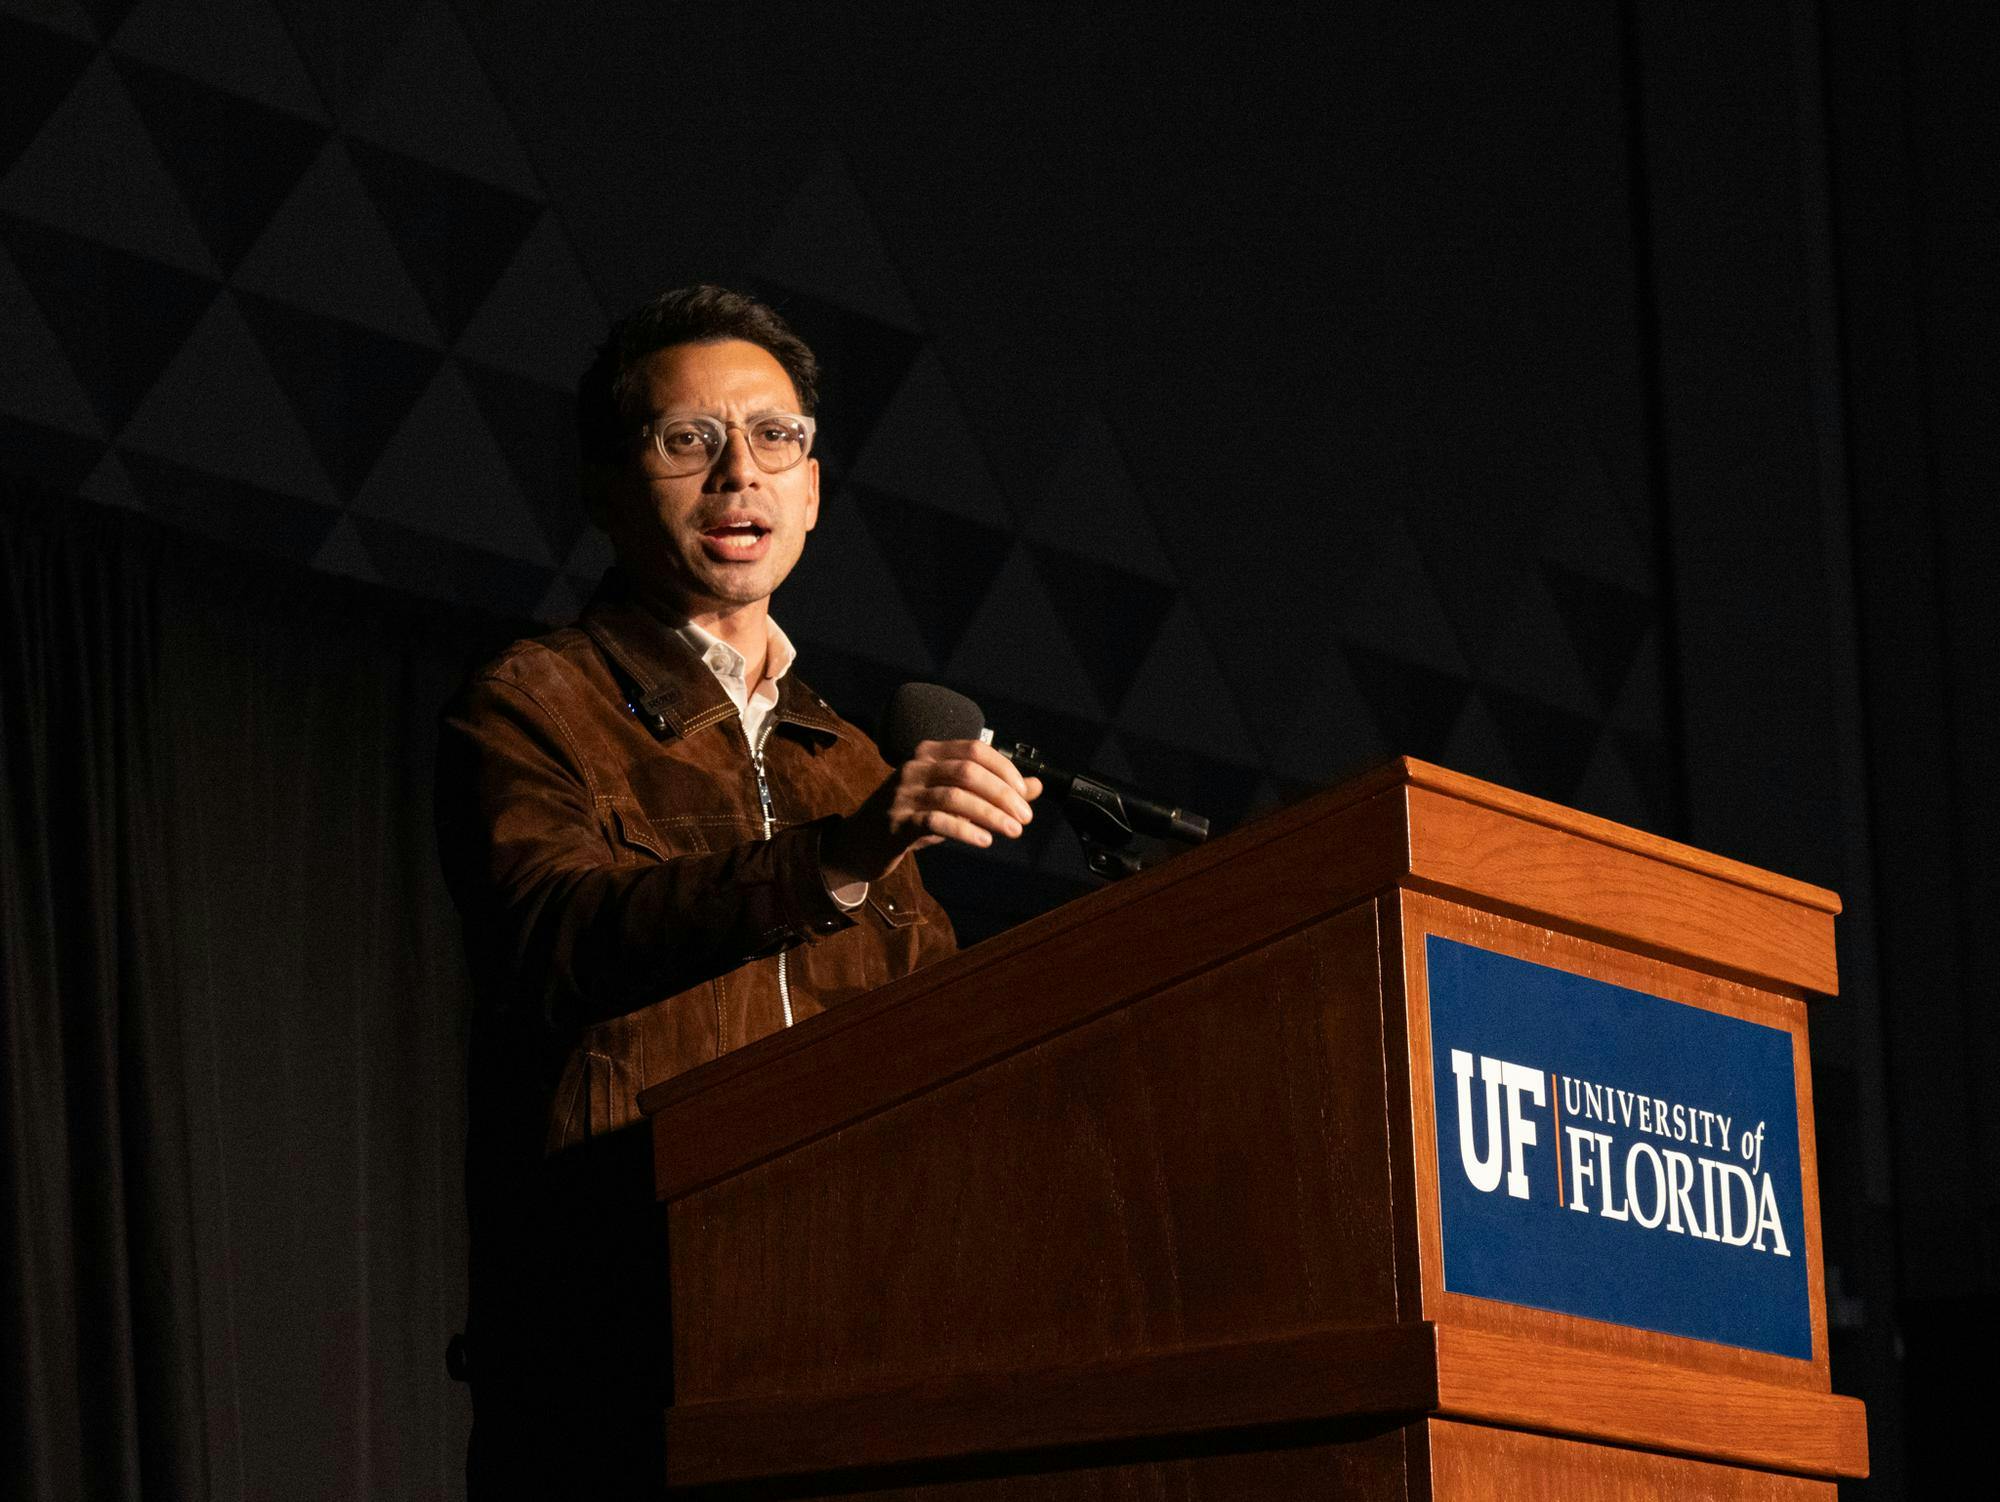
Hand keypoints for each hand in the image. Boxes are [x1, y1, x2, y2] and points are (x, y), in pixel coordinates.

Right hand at [822, 739, 1043, 884]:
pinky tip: (984, 841)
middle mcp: (915, 767)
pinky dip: (965, 830)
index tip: (1026, 795)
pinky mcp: (896, 822)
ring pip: (955, 796)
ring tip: (1012, 831)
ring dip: (990, 814)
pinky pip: (936, 821)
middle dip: (1003, 794)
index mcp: (929, 754)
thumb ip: (992, 792)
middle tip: (1024, 818)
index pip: (975, 750)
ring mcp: (903, 793)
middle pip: (968, 771)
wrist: (860, 843)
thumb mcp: (952, 801)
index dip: (1005, 770)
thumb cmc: (911, 819)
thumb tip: (1036, 787)